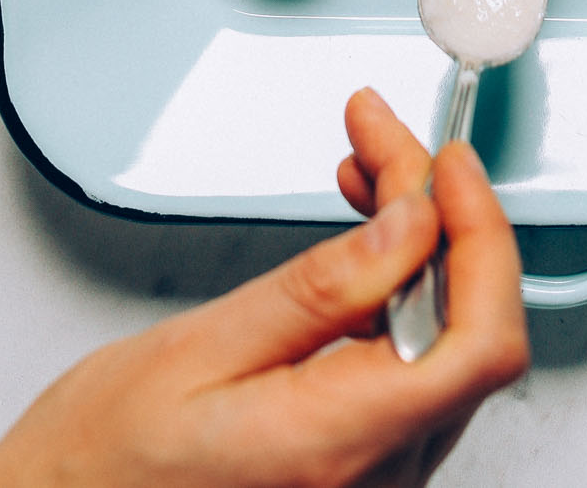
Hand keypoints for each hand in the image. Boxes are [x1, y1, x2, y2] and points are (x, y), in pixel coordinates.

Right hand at [0, 88, 528, 487]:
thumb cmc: (103, 459)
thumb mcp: (201, 347)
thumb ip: (319, 288)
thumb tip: (411, 226)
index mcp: (338, 447)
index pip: (478, 343)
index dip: (483, 238)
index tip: (445, 162)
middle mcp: (377, 478)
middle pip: (466, 326)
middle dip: (438, 210)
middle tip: (383, 133)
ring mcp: (377, 480)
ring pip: (444, 338)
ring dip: (419, 239)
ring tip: (367, 164)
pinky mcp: (363, 467)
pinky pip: (414, 364)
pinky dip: (398, 286)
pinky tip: (366, 236)